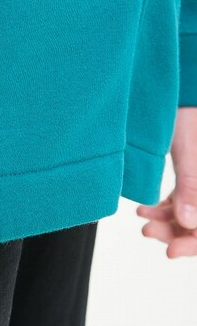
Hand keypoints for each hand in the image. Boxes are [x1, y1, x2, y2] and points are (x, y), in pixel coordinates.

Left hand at [136, 107, 196, 257]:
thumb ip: (191, 186)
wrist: (178, 86)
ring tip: (144, 223)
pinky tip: (145, 210)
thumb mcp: (189, 150)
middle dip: (177, 233)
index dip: (195, 243)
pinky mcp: (193, 173)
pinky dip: (166, 209)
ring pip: (192, 214)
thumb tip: (186, 223)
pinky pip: (184, 200)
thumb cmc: (187, 112)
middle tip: (149, 233)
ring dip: (169, 222)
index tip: (170, 251)